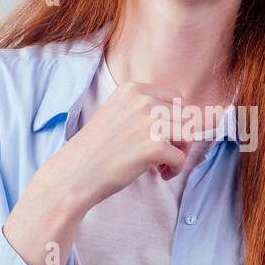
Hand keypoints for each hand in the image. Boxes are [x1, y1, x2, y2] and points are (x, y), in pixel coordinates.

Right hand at [47, 79, 197, 210]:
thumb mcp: (118, 113)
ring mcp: (149, 123)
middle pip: (186, 116)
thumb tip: (184, 115)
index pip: (176, 96)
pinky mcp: (154, 146)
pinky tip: (160, 174)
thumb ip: (144, 109)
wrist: (75, 172)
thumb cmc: (96, 149)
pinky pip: (181, 158)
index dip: (176, 118)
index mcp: (133, 90)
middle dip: (181, 137)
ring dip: (182, 152)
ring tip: (164, 164)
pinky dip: (175, 169)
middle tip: (166, 154)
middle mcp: (143, 101)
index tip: (165, 135)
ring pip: (189, 134)